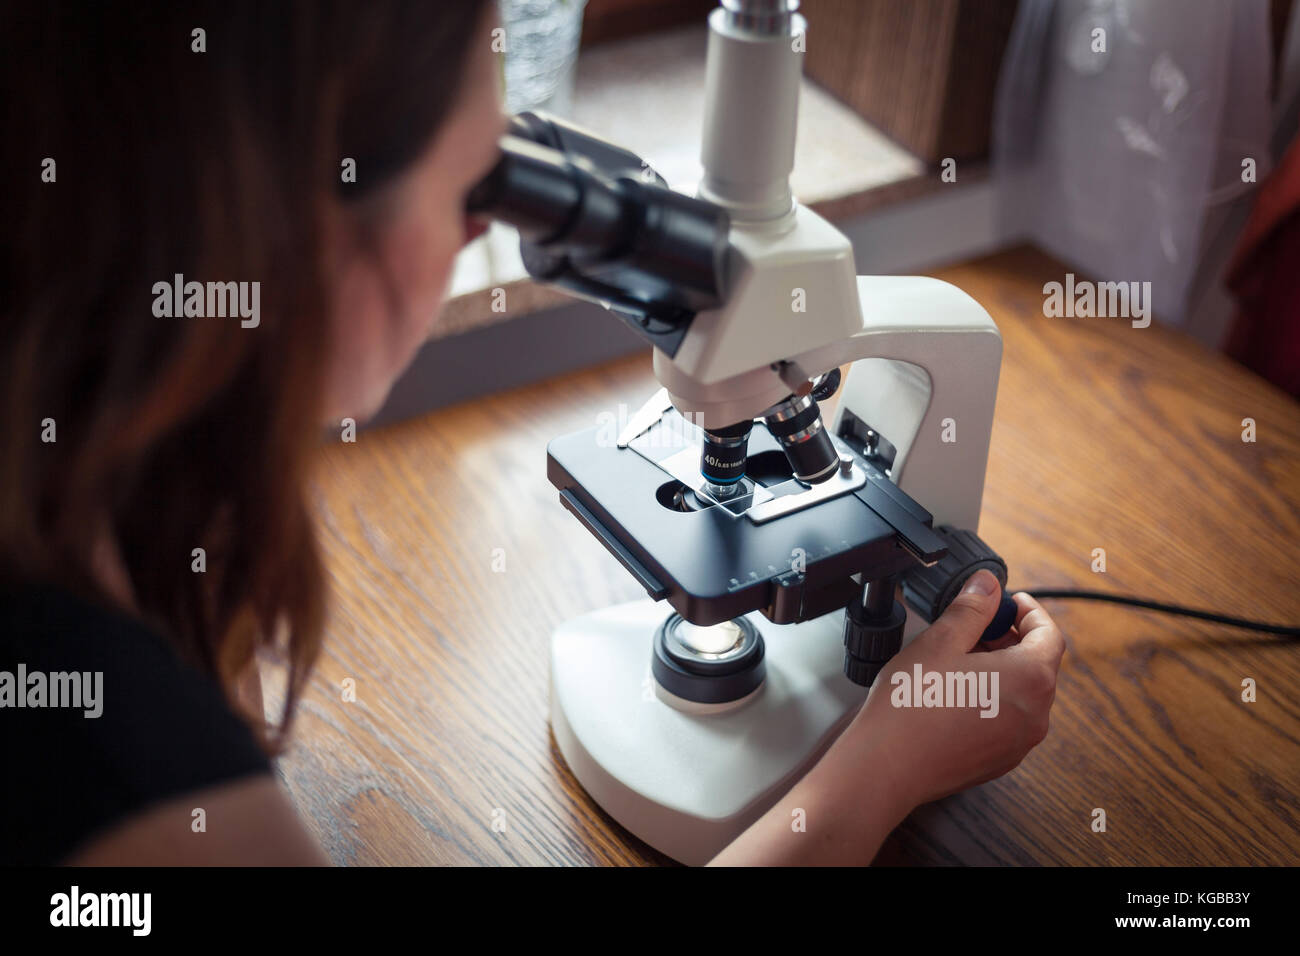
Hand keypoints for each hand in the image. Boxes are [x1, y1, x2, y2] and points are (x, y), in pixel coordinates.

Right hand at [708, 569, 1064, 864]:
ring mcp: (1019, 743)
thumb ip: (972, 607)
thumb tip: (988, 584)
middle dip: (1011, 638)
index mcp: (1030, 678)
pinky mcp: (999, 760)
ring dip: (1001, 669)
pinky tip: (954, 692)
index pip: (1049, 634)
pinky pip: (1007, 720)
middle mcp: (1035, 715)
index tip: (1007, 601)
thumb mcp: (940, 641)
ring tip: (959, 657)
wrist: (886, 766)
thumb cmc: (910, 706)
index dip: (1029, 611)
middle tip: (976, 624)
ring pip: (1023, 694)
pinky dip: (992, 699)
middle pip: (1039, 664)